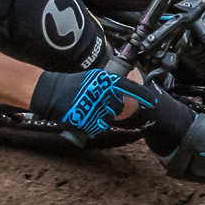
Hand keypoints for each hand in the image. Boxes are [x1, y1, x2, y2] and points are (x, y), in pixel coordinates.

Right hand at [30, 67, 155, 136]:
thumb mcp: (94, 78)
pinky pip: (98, 126)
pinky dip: (95, 123)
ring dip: (106, 117)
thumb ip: (111, 84)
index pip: (130, 89)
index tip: (153, 102)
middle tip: (113, 108)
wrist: (52, 93)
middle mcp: (102, 94)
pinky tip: (87, 116)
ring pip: (111, 118)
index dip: (143, 96)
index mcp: (104, 81)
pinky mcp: (86, 120)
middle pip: (122, 107)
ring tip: (93, 110)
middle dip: (121, 110)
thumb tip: (127, 90)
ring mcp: (94, 108)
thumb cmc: (72, 85)